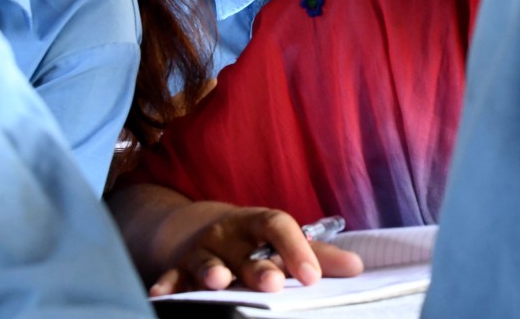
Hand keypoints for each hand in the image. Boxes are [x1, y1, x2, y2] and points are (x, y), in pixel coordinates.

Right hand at [148, 206, 362, 295]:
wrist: (201, 229)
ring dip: (211, 271)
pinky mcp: (178, 267)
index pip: (278, 226)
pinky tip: (161, 295)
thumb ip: (317, 255)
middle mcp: (229, 233)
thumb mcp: (281, 241)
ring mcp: (202, 250)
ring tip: (218, 282)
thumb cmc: (253, 240)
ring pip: (206, 260)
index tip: (312, 277)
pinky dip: (166, 285)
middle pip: (244, 249)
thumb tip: (358, 268)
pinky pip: (172, 276)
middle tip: (272, 284)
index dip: (295, 248)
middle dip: (256, 266)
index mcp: (258, 223)